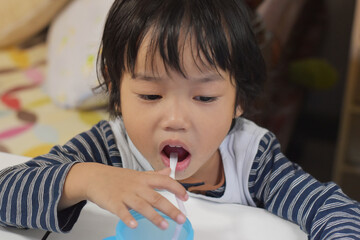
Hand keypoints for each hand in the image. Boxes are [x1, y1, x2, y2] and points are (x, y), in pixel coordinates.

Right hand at [60, 163, 187, 229]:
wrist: (94, 177)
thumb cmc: (117, 177)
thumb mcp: (138, 174)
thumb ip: (155, 174)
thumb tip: (169, 172)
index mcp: (144, 179)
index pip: (164, 181)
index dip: (177, 188)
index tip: (186, 197)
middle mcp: (137, 186)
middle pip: (156, 197)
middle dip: (170, 208)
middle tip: (181, 218)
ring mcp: (125, 194)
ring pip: (141, 205)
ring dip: (154, 216)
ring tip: (165, 226)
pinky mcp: (113, 202)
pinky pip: (121, 211)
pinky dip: (127, 218)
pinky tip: (134, 225)